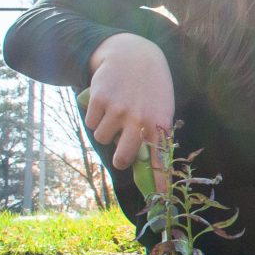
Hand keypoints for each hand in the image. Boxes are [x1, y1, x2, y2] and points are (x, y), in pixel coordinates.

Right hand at [84, 33, 175, 184]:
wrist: (133, 55)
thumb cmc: (150, 86)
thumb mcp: (161, 107)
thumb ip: (153, 131)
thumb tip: (144, 161)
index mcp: (159, 122)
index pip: (159, 157)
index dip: (160, 180)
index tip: (163, 198)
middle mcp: (138, 119)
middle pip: (123, 156)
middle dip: (120, 159)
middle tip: (121, 156)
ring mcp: (118, 109)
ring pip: (103, 138)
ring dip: (106, 131)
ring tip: (115, 115)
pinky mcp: (100, 100)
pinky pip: (91, 124)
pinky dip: (95, 119)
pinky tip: (105, 105)